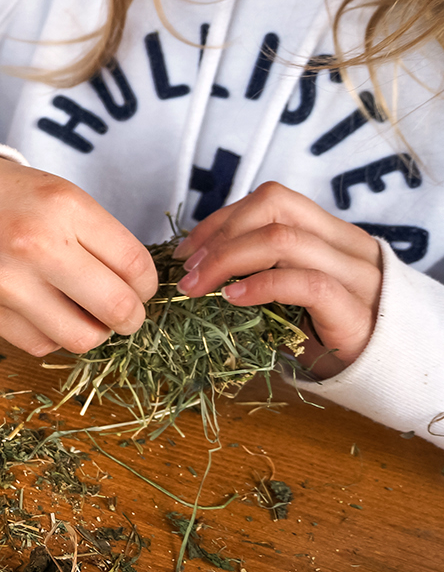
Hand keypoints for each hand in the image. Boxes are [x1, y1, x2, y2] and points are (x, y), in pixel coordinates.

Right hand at [0, 155, 158, 355]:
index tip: (140, 288)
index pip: (135, 266)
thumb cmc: (8, 197)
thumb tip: (136, 289)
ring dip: (93, 333)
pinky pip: (41, 344)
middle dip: (131, 318)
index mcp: (64, 208)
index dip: (147, 286)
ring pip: (80, 337)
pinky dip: (53, 336)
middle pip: (115, 308)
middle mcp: (37, 246)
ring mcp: (8, 282)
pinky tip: (48, 314)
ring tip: (86, 317)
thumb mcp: (61, 195)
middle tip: (125, 314)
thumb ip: (100, 237)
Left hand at [172, 180, 381, 377]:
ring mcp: (354, 275)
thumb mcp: (290, 293)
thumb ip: (260, 271)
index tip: (188, 250)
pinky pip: (305, 284)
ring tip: (198, 287)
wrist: (384, 372)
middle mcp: (346, 244)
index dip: (222, 218)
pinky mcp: (355, 311)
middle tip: (188, 270)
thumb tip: (196, 268)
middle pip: (274, 207)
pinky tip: (233, 299)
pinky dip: (260, 286)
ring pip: (284, 239)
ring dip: (226, 260)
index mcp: (329, 232)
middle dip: (219, 234)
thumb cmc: (326, 333)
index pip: (271, 200)